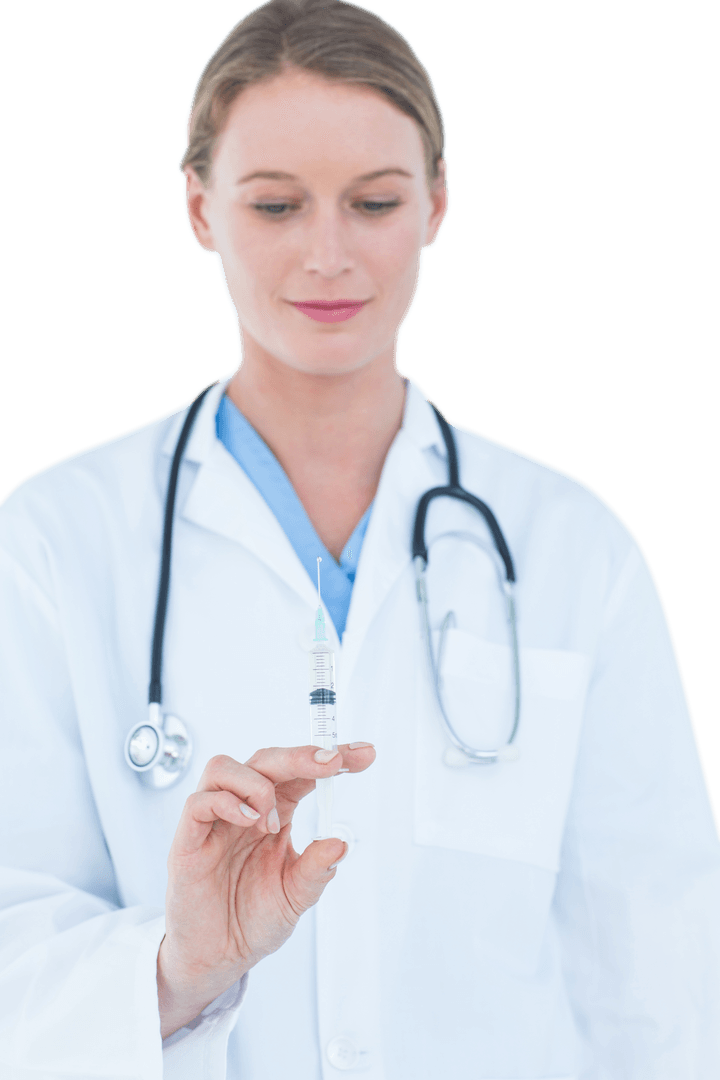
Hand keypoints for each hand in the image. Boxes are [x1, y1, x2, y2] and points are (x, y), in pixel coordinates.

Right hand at [157, 741, 374, 1036]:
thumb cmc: (252, 920)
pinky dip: (226, 803)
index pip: (301, 773)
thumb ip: (317, 870)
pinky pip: (199, 802)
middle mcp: (244, 808)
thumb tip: (341, 843)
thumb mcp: (296, 897)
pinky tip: (250, 823)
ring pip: (224, 767)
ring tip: (272, 822)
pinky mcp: (188, 841)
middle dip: (302, 755)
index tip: (364, 754)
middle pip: (266, 760)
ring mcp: (214, 821)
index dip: (331, 758)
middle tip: (332, 762)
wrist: (217, 958)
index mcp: (274, 814)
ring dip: (258, 784)